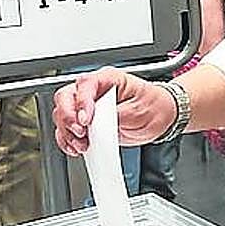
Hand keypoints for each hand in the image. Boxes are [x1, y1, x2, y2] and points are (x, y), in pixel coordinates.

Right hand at [52, 66, 174, 156]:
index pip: (85, 84)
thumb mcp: (139, 109)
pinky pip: (66, 130)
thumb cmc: (155, 105)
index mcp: (109, 78)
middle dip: (68, 118)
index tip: (86, 120)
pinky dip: (67, 140)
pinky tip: (77, 147)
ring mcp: (88, 106)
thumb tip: (97, 123)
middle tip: (81, 132)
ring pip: (62, 115)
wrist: (162, 117)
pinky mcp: (87, 122)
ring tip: (83, 143)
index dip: (81, 103)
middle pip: (65, 98)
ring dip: (68, 132)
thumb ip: (115, 115)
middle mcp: (94, 90)